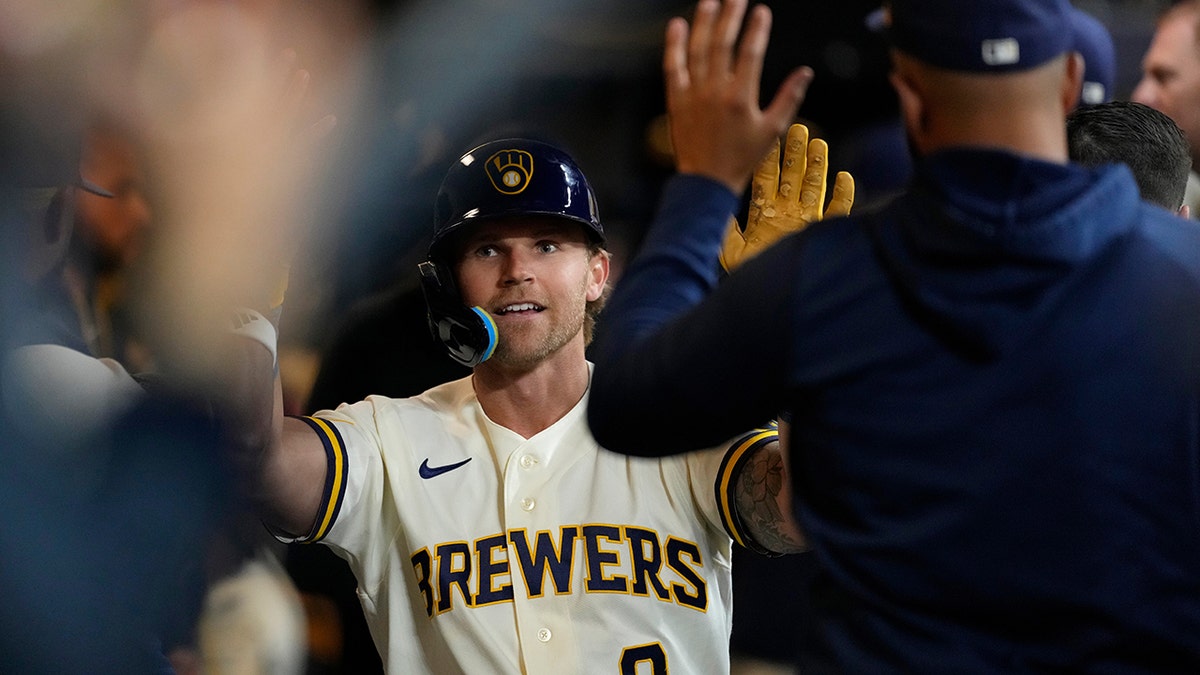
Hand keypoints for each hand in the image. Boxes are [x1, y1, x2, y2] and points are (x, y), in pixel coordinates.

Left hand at [663, 0, 812, 194]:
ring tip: (710, 1)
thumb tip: (805, 72)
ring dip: (703, 22)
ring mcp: (692, 95)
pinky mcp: (676, 101)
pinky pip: (673, 67)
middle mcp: (715, 92)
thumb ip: (789, 98)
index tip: (761, 10)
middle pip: (722, 44)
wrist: (706, 182)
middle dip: (730, 16)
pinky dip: (673, 45)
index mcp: (740, 98)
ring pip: (697, 50)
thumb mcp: (772, 131)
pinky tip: (676, 24)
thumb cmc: (741, 158)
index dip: (756, 30)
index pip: (750, 54)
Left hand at [720, 124, 854, 270]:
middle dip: (796, 154)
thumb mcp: (733, 253)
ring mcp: (805, 223)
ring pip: (814, 189)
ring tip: (818, 143)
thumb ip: (729, 230)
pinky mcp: (822, 234)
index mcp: (765, 215)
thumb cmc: (749, 279)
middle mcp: (786, 215)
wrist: (768, 299)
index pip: (767, 180)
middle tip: (799, 129)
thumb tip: (722, 208)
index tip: (771, 138)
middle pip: (793, 177)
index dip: (770, 159)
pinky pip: (837, 212)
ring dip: (817, 167)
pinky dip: (843, 196)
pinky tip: (844, 178)